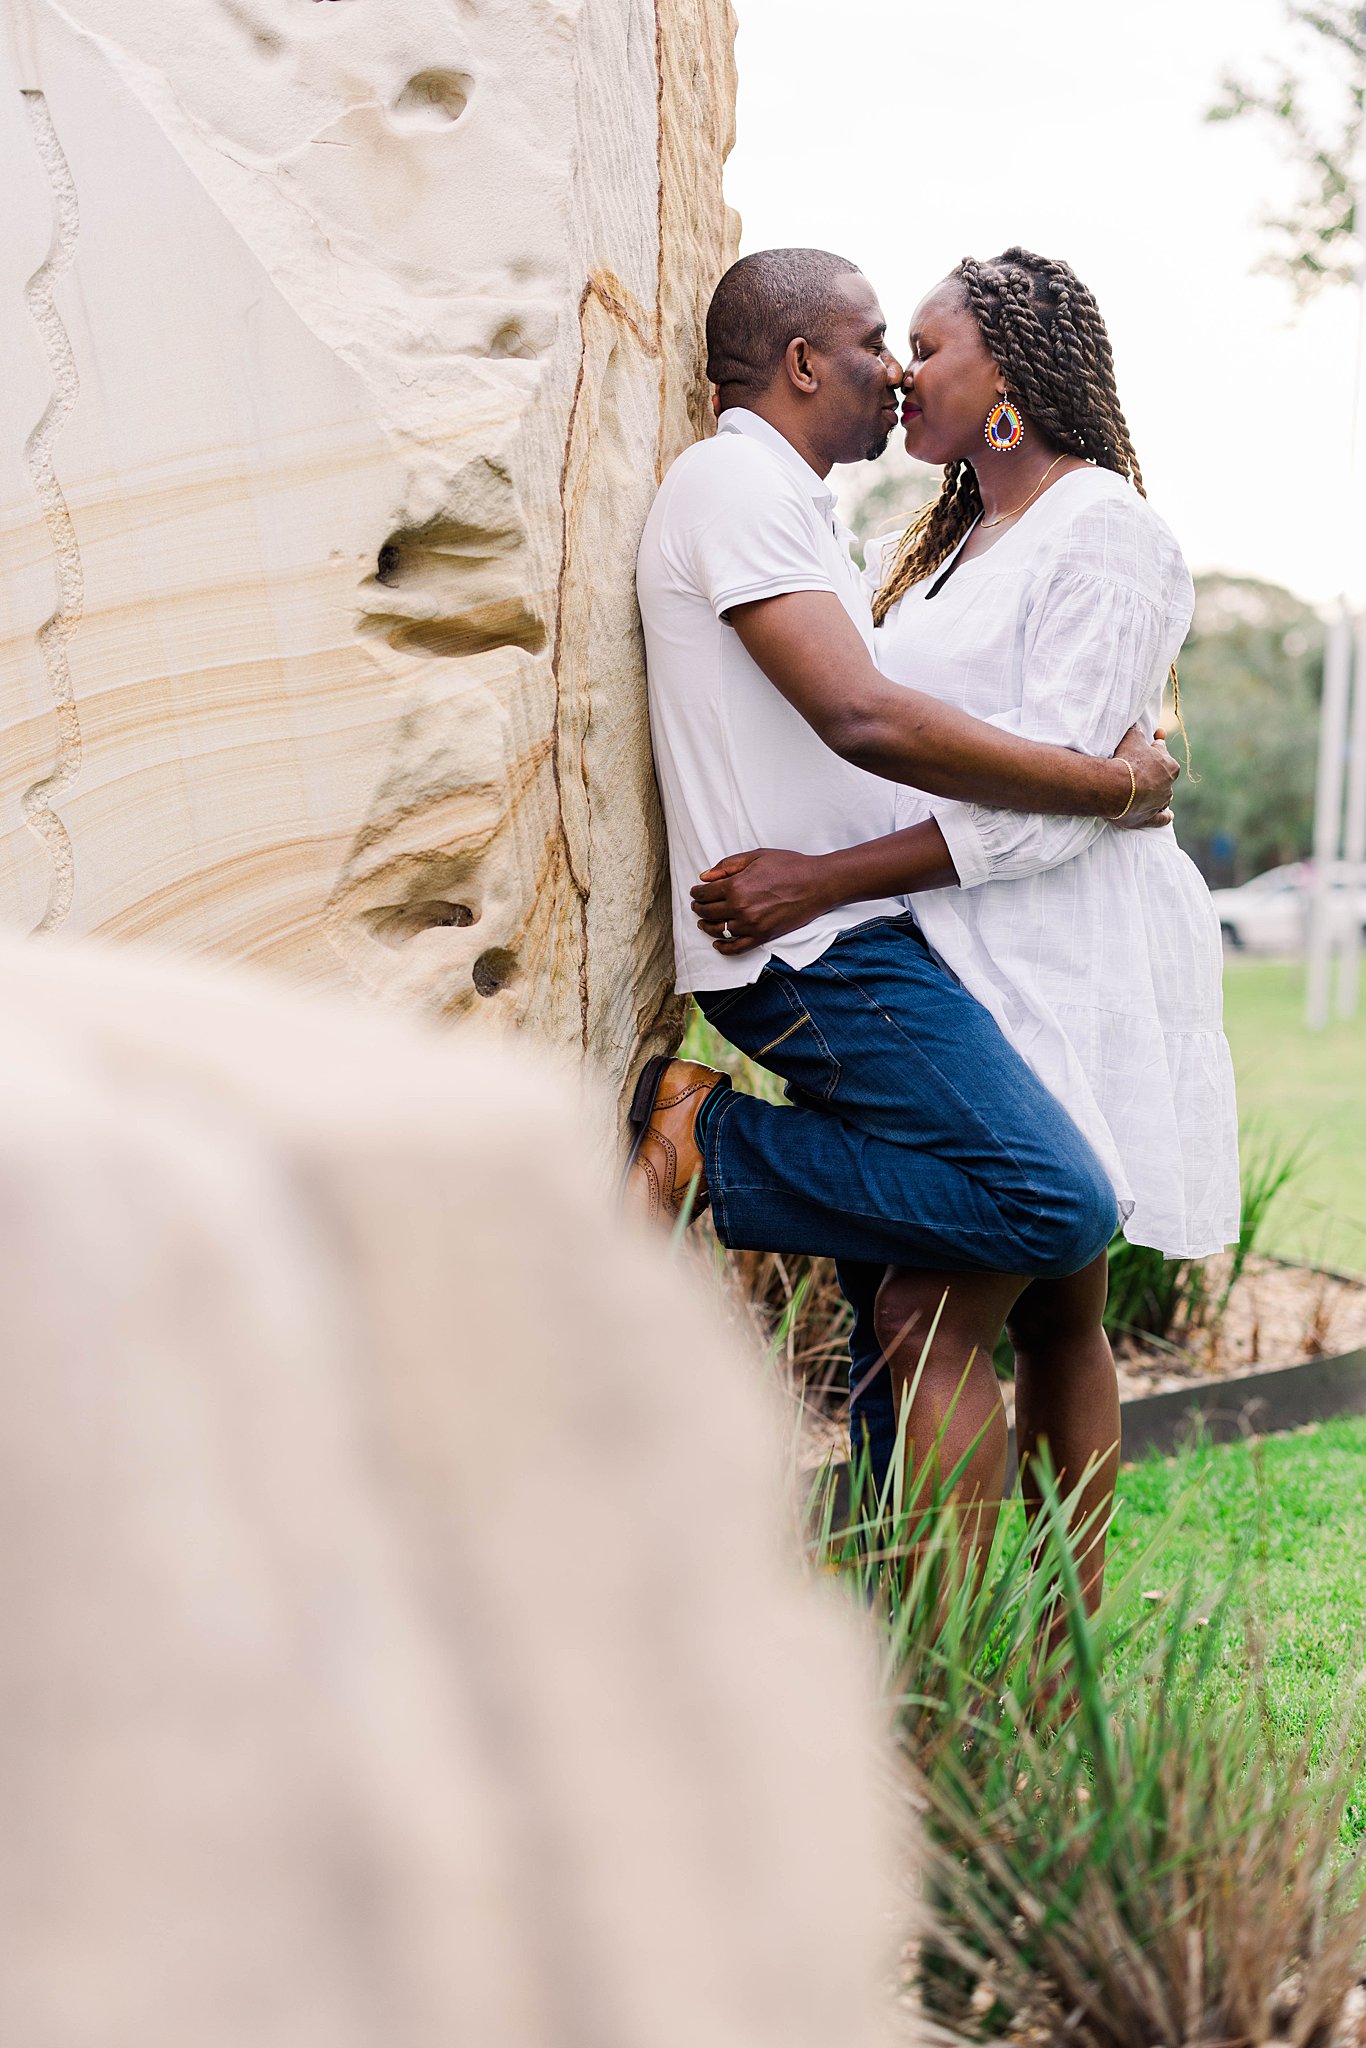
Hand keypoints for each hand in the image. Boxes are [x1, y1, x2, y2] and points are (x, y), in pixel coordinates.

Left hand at [691, 849, 829, 955]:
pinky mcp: (762, 937)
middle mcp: (740, 908)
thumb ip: (727, 866)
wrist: (817, 884)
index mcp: (736, 886)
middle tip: (697, 906)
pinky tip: (717, 944)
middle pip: (708, 912)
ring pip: (719, 931)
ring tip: (704, 922)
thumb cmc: (789, 866)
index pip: (705, 894)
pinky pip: (736, 948)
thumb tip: (705, 877)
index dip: (697, 893)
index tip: (696, 893)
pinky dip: (723, 948)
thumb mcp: (756, 857)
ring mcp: (751, 925)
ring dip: (707, 927)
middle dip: (699, 908)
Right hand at [1111, 724, 1177, 829]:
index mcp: (1169, 764)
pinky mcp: (1150, 818)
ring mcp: (1160, 802)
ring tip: (1147, 791)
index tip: (1147, 745)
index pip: (1162, 752)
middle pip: (1164, 776)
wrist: (1114, 787)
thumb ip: (1137, 731)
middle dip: (1155, 772)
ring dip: (1158, 793)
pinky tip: (1168, 816)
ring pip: (1164, 796)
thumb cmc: (1124, 760)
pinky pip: (1162, 818)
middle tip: (1140, 769)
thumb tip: (1138, 724)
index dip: (1153, 747)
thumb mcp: (1132, 737)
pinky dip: (1165, 817)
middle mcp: (1168, 784)